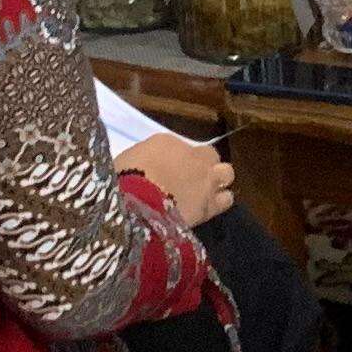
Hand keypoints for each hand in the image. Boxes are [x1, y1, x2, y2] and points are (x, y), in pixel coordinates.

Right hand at [116, 134, 235, 226]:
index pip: (182, 145)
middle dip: (205, 165)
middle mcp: (192, 157)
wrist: (138, 206)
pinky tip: (208, 208)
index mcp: (168, 143)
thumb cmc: (124, 180)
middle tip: (194, 179)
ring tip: (206, 193)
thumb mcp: (130, 161)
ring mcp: (206, 180)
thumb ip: (148, 161)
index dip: (184, 158)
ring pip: (227, 174)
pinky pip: (225, 200)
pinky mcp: (211, 205)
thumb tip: (151, 167)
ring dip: (218, 181)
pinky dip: (218, 202)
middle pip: (211, 155)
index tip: (176, 168)